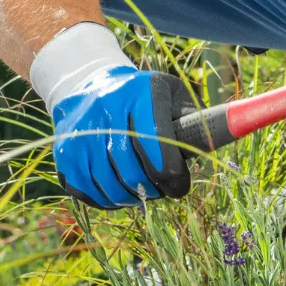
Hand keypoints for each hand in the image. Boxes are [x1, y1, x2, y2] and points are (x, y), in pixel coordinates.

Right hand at [52, 67, 192, 208]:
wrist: (90, 86)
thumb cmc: (143, 99)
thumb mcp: (171, 97)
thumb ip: (193, 121)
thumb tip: (220, 141)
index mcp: (139, 92)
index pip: (156, 141)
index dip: (171, 173)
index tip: (179, 186)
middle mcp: (104, 108)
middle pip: (131, 170)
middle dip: (153, 190)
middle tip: (162, 190)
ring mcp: (79, 131)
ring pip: (108, 185)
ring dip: (131, 198)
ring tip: (141, 191)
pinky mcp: (64, 153)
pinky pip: (87, 191)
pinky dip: (106, 199)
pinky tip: (117, 190)